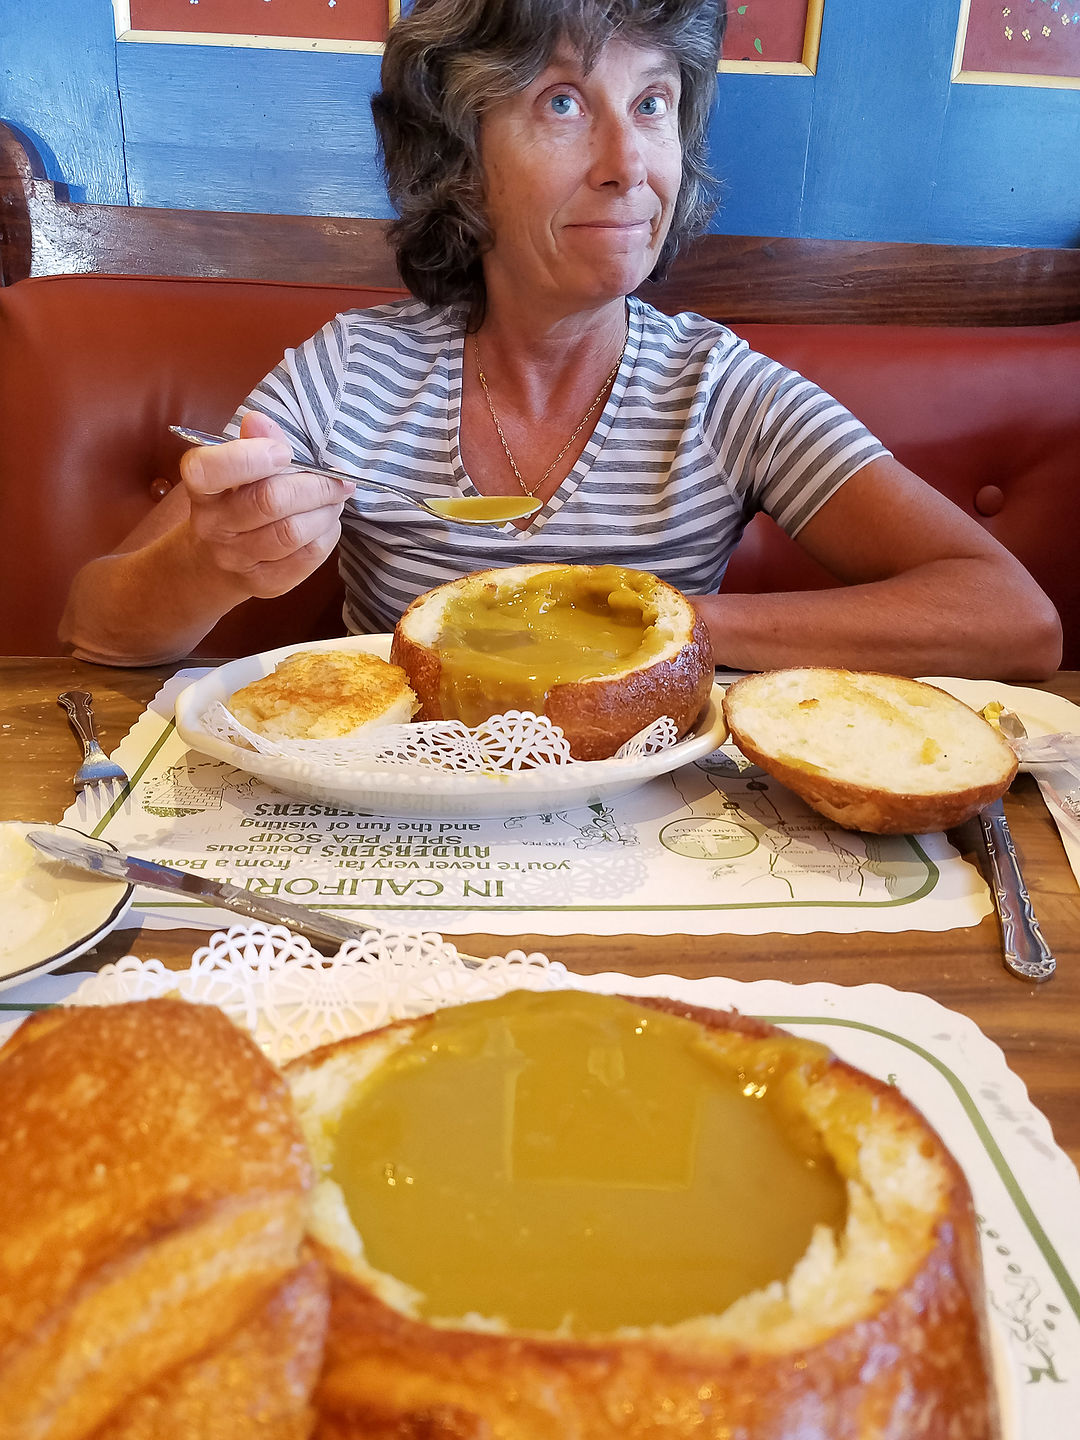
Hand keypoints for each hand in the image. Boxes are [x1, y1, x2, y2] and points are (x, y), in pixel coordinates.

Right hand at [178, 411, 354, 598]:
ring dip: (325, 510)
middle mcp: (213, 526)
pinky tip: (327, 522)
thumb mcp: (236, 469)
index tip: (282, 452)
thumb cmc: (234, 502)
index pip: (208, 470)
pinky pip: (307, 556)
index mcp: (202, 489)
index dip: (250, 457)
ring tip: (335, 499)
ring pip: (292, 532)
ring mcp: (237, 559)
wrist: (215, 563)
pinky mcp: (265, 584)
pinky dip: (327, 534)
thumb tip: (260, 421)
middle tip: (336, 479)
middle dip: (314, 485)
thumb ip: (253, 443)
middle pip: (268, 501)